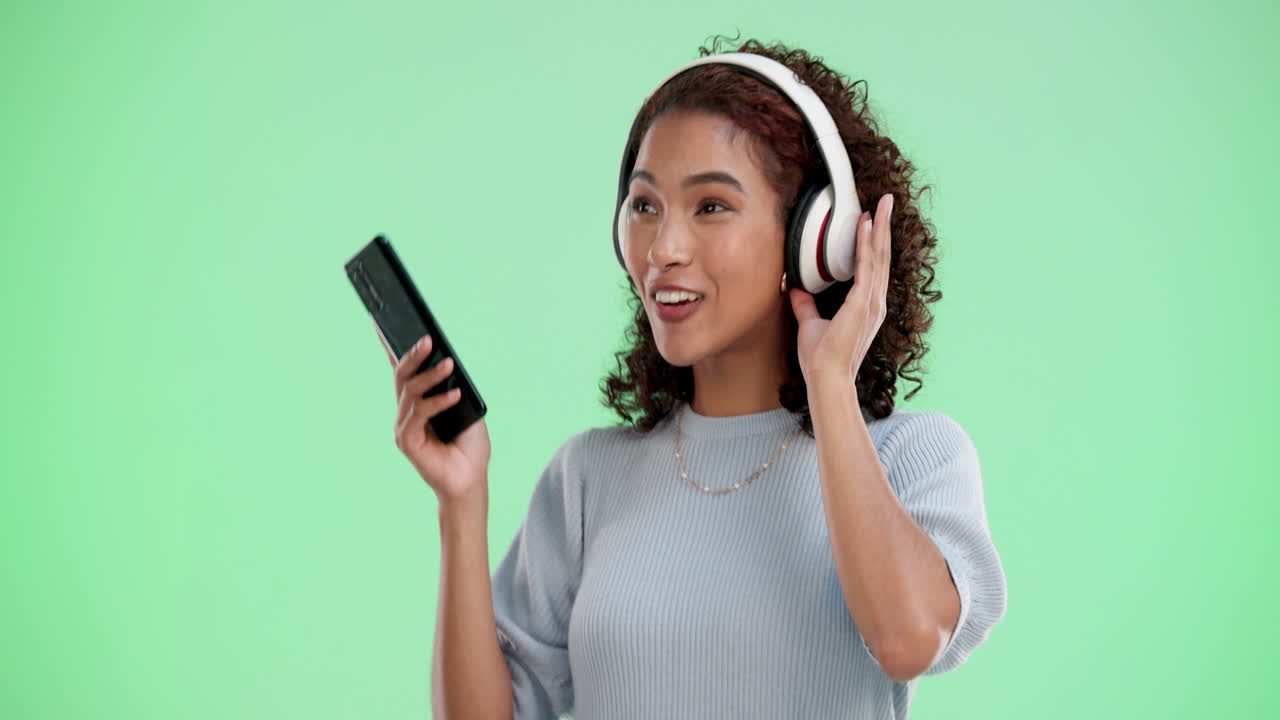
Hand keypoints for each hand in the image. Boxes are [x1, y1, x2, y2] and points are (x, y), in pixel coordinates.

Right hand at [376, 320, 491, 505]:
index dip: (389, 346)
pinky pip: (419, 414)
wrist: (471, 479)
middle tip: (428, 340)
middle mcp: (407, 412)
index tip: (380, 321)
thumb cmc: (469, 445)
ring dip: (430, 376)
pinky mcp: (407, 441)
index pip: (401, 370)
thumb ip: (452, 388)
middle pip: (402, 376)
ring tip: (449, 365)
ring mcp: (404, 427)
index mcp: (418, 402)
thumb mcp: (465, 407)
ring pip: (410, 393)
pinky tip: (454, 396)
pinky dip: (437, 403)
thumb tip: (447, 363)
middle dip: (413, 355)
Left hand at [788, 193, 893, 388]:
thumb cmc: (820, 358)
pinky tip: (865, 225)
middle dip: (884, 226)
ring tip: (883, 204)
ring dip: (880, 227)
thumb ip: (806, 305)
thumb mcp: (810, 324)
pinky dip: (866, 244)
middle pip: (882, 256)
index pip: (874, 266)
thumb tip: (796, 288)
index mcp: (866, 306)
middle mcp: (875, 302)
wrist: (825, 378)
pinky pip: (867, 267)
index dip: (874, 241)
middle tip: (887, 201)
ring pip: (879, 256)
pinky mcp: (863, 304)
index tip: (872, 219)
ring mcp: (872, 303)